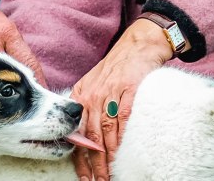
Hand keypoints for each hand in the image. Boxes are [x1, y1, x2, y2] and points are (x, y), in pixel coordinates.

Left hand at [69, 21, 174, 180]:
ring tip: (111, 175)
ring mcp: (110, 94)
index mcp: (80, 96)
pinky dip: (122, 139)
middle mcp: (92, 96)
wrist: (137, 45)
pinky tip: (123, 153)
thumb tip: (82, 134)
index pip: (76, 133)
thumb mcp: (94, 84)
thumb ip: (86, 106)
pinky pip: (123, 120)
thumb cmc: (116, 68)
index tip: (83, 177)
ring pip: (106, 132)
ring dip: (108, 157)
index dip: (79, 158)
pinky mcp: (128, 91)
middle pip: (91, 137)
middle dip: (94, 164)